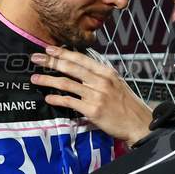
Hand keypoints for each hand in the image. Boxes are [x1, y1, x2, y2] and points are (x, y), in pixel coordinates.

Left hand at [31, 47, 151, 143]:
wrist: (139, 123)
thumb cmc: (127, 105)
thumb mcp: (117, 84)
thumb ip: (99, 76)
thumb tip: (81, 69)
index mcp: (106, 72)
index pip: (80, 59)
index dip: (62, 53)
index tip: (49, 49)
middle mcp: (101, 81)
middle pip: (70, 67)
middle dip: (50, 61)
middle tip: (35, 59)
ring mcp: (97, 95)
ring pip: (66, 83)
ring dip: (48, 80)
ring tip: (35, 79)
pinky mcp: (93, 110)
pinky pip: (69, 102)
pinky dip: (56, 99)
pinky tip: (48, 98)